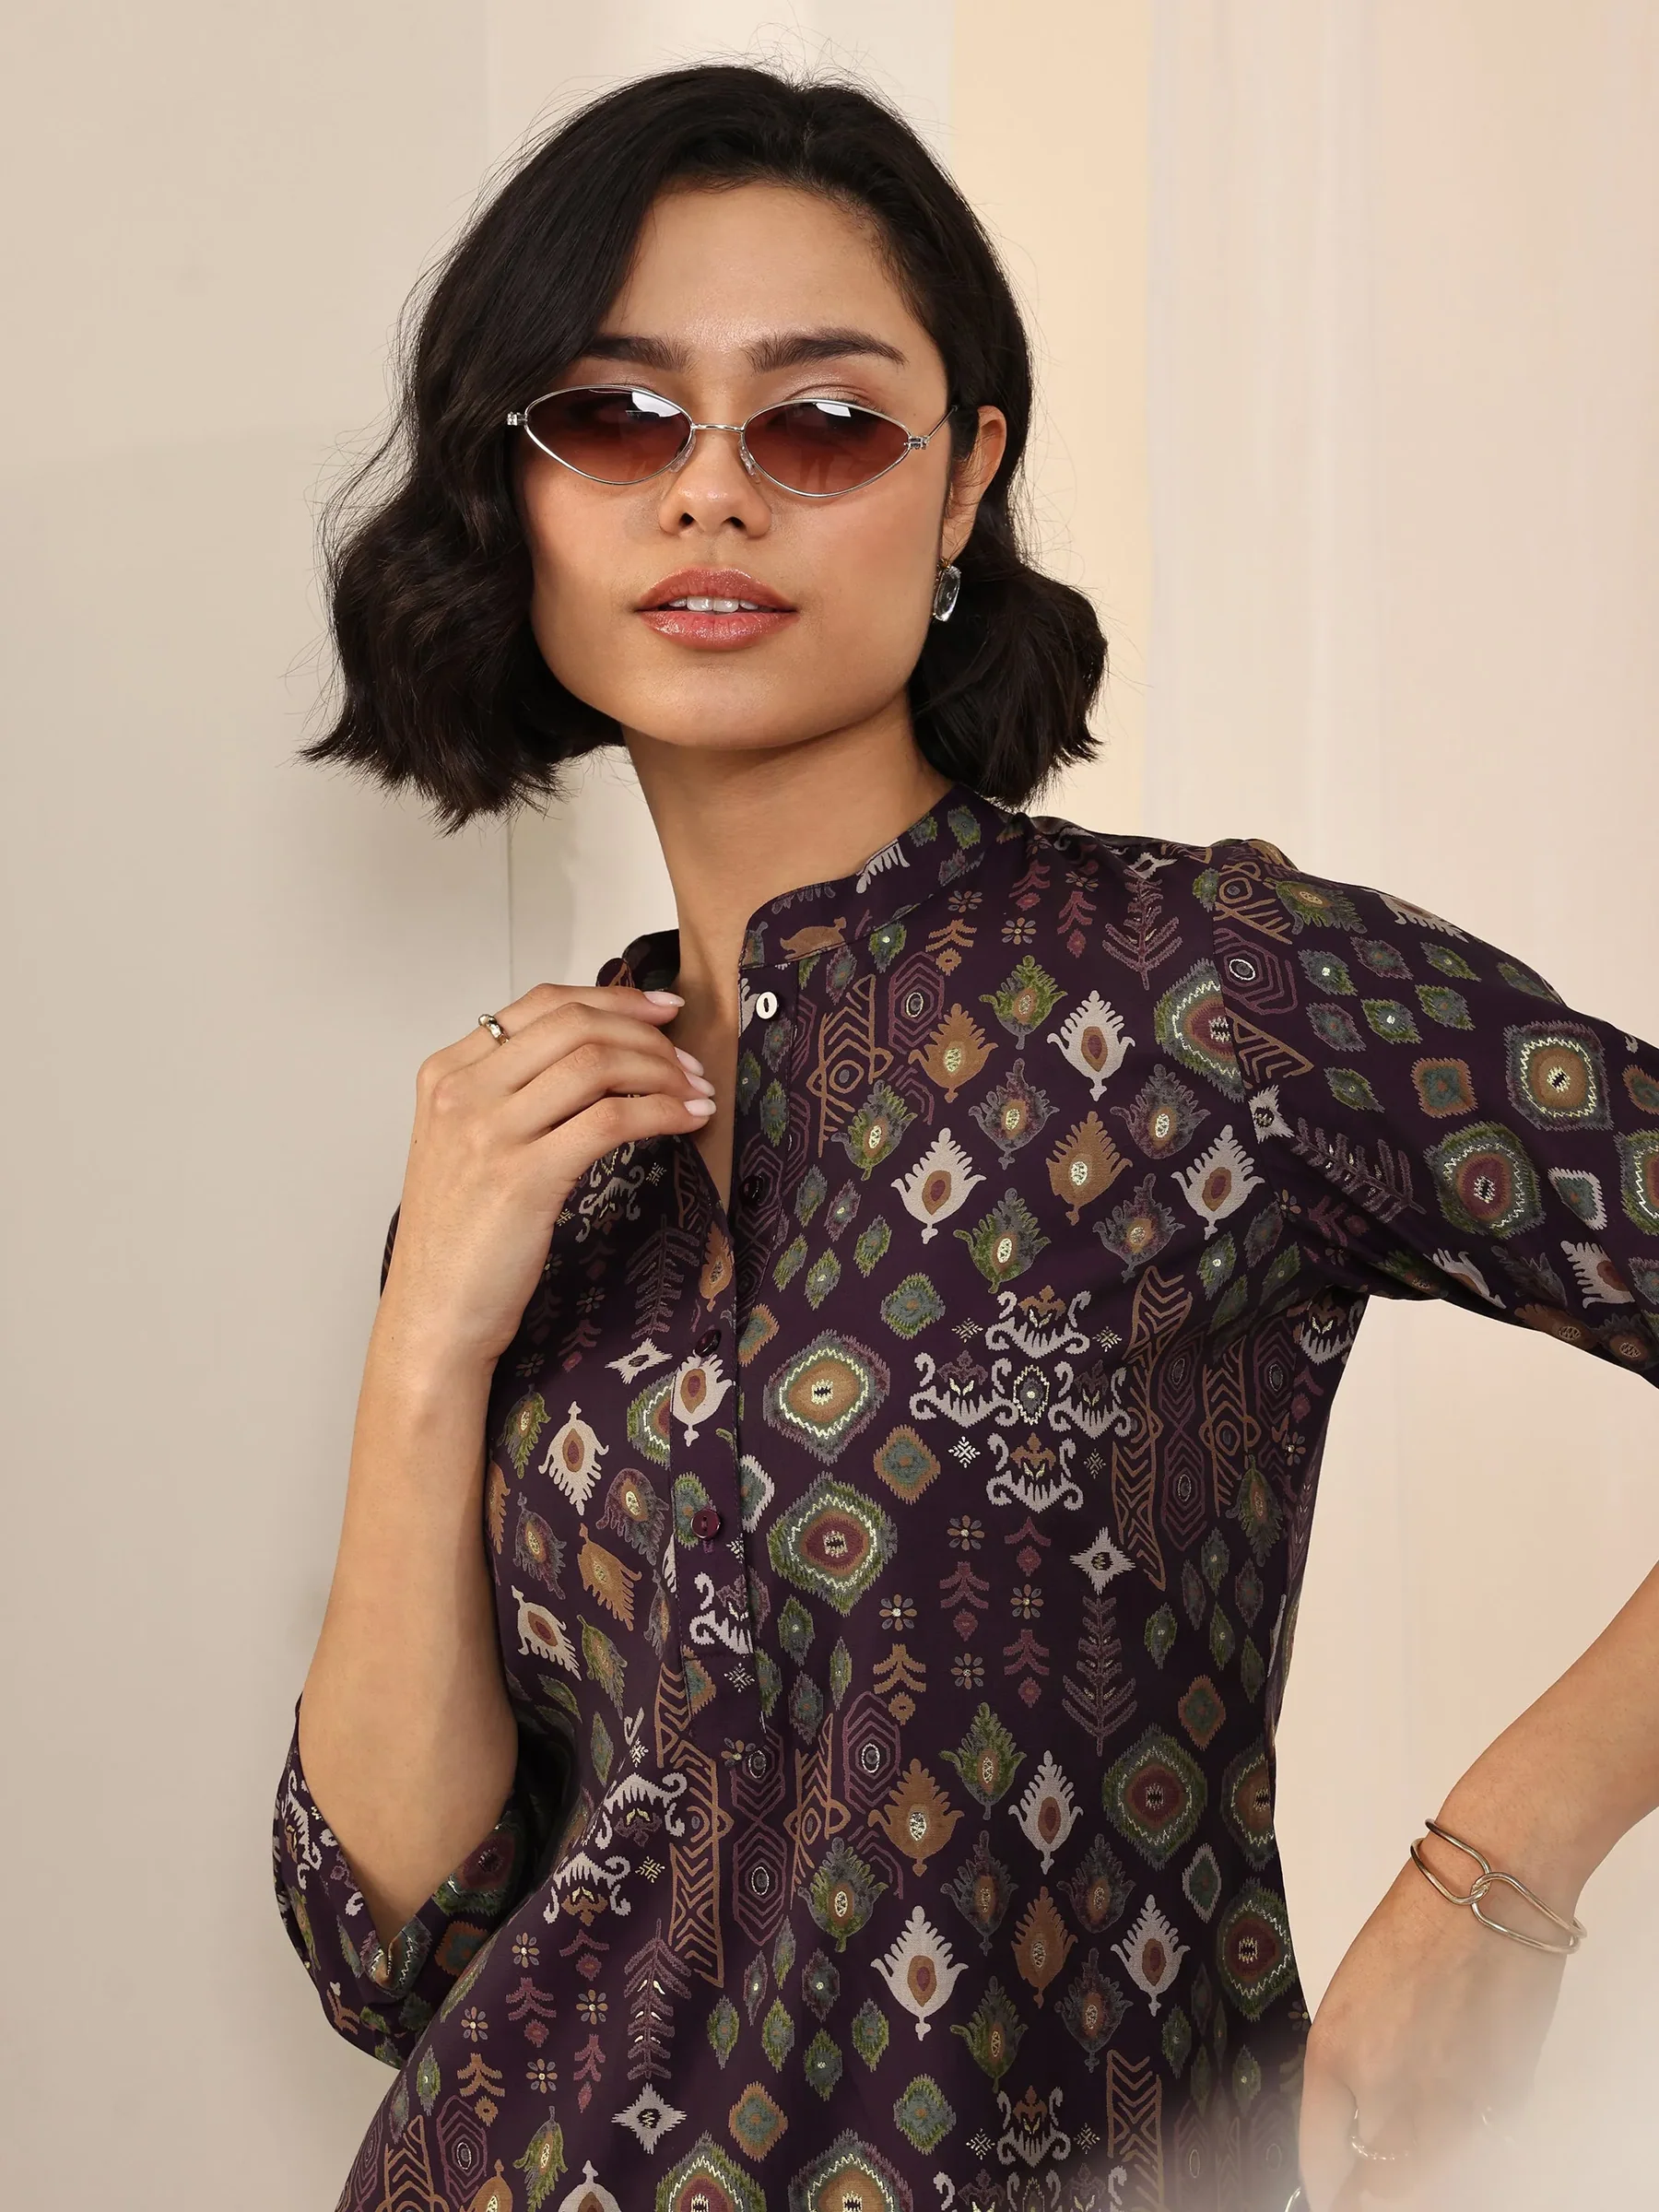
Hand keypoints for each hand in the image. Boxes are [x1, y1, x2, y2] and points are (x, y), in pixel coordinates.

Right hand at [378, 981, 714, 1369]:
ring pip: (596, 1064)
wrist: (433, 1314)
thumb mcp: (468, 1145)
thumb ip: (512, 1094)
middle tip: (689, 1059)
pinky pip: (610, 1120)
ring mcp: (488, 1132)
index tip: (663, 1010)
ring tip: (696, 1093)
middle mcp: (462, 1092)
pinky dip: (661, 1112)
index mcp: (447, 1073)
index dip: (615, 999)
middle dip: (647, 1034)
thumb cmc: (460, 1239)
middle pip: (575, 1025)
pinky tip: (686, 1121)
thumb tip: (598, 1054)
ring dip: (662, 1071)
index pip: (543, 1004)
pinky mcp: (523, 1177)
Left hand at [1298, 1845, 1567, 2208]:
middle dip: (1361, 2197)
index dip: (1323, 2183)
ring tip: (1395, 2172)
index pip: (1319, 2155)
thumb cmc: (1417, 1927)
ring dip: (1406, 2182)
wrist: (1491, 1893)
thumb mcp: (1354, 2000)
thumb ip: (1352, 2069)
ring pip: (1422, 2181)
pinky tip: (1446, 2121)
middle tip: (1357, 2195)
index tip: (1326, 2190)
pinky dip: (1456, 2144)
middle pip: (1372, 2190)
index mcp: (1336, 2054)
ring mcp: (1449, 2102)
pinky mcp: (1501, 2101)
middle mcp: (1387, 2089)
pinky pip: (1470, 2144)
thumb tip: (1356, 2124)